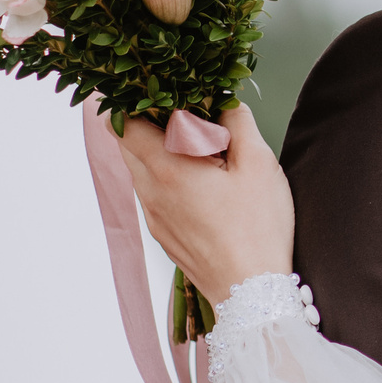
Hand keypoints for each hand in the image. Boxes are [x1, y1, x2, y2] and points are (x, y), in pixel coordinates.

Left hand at [115, 105, 294, 305]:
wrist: (251, 293)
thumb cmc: (257, 228)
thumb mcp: (259, 164)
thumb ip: (238, 122)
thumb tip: (224, 101)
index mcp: (167, 168)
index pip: (122, 122)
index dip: (135, 99)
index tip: (161, 89)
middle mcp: (150, 192)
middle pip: (128, 143)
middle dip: (149, 121)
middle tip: (187, 112)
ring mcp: (154, 216)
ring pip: (141, 169)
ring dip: (160, 150)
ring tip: (202, 146)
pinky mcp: (164, 234)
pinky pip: (154, 193)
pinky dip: (168, 176)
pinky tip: (204, 180)